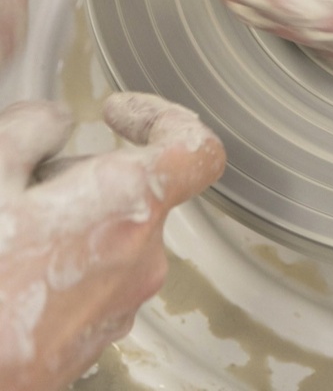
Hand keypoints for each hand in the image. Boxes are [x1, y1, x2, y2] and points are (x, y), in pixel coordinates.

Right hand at [0, 93, 224, 390]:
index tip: (116, 113)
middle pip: (137, 188)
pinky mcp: (96, 338)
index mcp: (130, 206)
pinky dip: (62, 260)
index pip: (197, 149)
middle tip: (21, 182)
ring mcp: (122, 303)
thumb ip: (28, 132)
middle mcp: (143, 256)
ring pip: (113, 233)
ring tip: (10, 228)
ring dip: (68, 218)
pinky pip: (95, 276)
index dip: (164, 117)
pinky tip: (13, 268)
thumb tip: (54, 122)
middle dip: (82, 173)